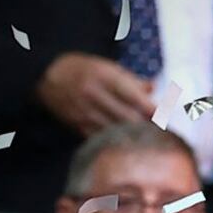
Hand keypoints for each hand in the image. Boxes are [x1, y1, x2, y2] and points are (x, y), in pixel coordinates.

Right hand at [35, 52, 154, 136]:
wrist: (46, 78)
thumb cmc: (81, 69)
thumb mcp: (105, 66)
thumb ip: (130, 79)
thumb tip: (153, 88)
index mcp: (104, 75)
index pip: (132, 95)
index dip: (151, 108)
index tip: (166, 117)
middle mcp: (95, 95)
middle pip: (127, 117)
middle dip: (147, 127)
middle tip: (164, 134)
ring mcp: (86, 113)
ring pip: (116, 131)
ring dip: (134, 138)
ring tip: (150, 142)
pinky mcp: (79, 127)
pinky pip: (102, 139)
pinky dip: (117, 142)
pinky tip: (128, 147)